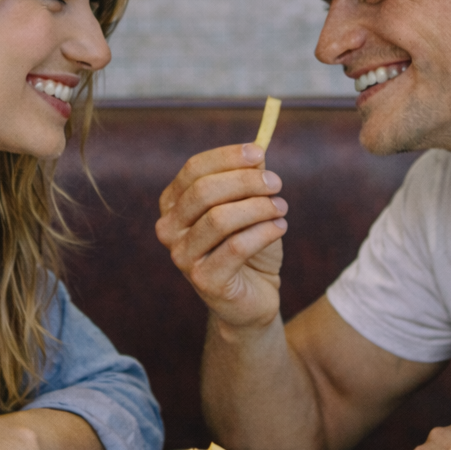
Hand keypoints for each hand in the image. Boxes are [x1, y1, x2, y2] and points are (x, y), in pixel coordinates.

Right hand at [156, 143, 287, 329]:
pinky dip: (264, 232)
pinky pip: (237, 246)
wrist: (253, 296)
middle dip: (246, 182)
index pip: (194, 170)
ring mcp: (182, 257)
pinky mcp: (203, 281)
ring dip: (258, 207)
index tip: (259, 153)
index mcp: (173, 205)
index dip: (227, 157)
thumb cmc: (248, 246)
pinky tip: (280, 227)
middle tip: (277, 183)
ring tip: (281, 208)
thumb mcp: (249, 206)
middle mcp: (169, 230)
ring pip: (220, 219)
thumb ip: (247, 179)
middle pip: (204, 191)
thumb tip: (256, 155)